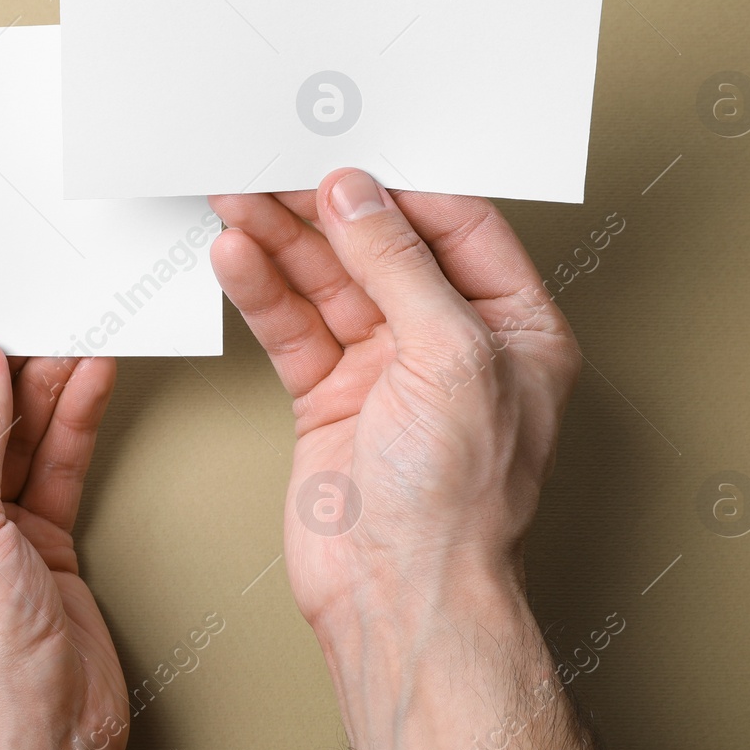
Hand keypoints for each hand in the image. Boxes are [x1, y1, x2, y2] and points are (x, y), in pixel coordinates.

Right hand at [210, 170, 629, 749]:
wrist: (399, 597)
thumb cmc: (459, 501)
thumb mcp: (451, 356)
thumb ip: (400, 266)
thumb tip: (359, 195)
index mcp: (513, 325)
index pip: (458, 227)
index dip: (402, 187)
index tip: (348, 152)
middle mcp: (451, 341)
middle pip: (381, 249)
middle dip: (325, 208)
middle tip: (272, 165)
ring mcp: (386, 368)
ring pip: (328, 283)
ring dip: (282, 240)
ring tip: (236, 196)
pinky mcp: (329, 395)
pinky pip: (292, 327)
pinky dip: (262, 290)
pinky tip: (236, 255)